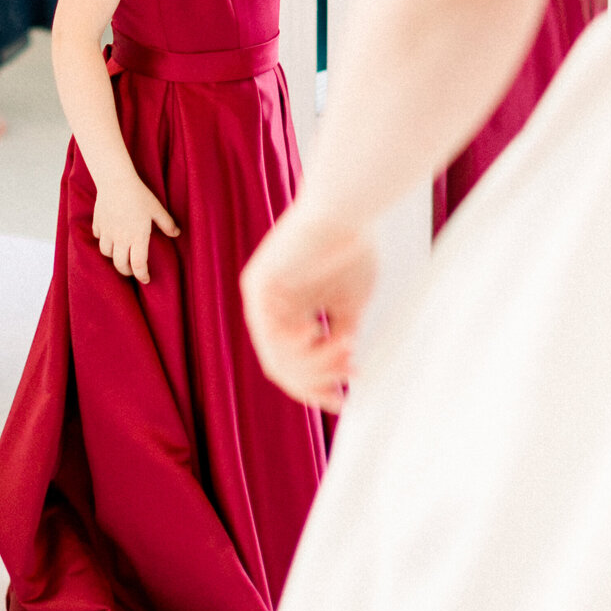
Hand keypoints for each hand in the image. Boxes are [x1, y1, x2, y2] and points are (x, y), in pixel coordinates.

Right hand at [92, 177, 180, 283]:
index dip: (142, 276)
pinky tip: (109, 237)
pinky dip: (104, 241)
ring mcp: (107, 232)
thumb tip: (177, 234)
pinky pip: (98, 238)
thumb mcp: (157, 209)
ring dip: (114, 257)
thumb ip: (167, 223)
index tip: (146, 279)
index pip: (139, 265)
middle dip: (127, 271)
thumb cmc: (139, 195)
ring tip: (120, 254)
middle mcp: (121, 238)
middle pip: (120, 265)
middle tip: (133, 270)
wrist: (116, 181)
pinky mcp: (98, 224)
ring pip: (107, 254)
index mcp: (137, 237)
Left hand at [241, 203, 376, 412]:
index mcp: (288, 311)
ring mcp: (261, 297)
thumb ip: (339, 337)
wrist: (347, 209)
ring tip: (345, 352)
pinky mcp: (258, 284)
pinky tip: (318, 339)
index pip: (291, 363)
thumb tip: (341, 375)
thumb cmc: (352, 249)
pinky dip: (296, 346)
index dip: (315, 387)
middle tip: (344, 384)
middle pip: (281, 367)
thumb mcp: (350, 305)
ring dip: (314, 364)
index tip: (342, 402)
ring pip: (277, 356)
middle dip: (315, 382)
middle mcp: (269, 307)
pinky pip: (269, 332)